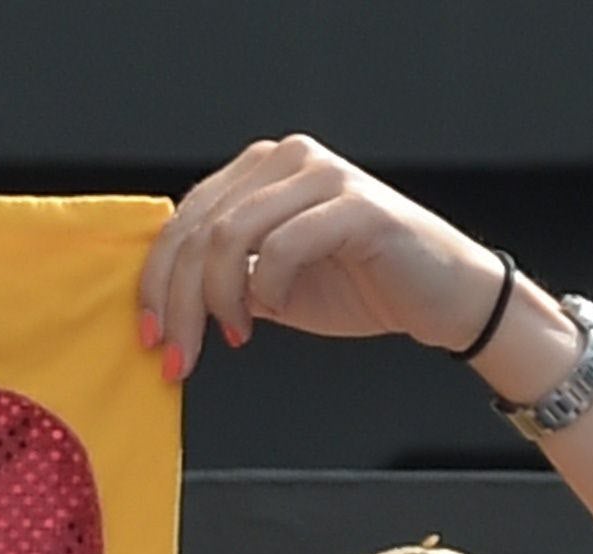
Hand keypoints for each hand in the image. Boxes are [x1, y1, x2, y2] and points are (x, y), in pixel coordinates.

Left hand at [138, 137, 508, 384]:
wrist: (440, 297)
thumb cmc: (361, 285)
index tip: (152, 336)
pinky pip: (282, 246)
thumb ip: (224, 280)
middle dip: (177, 301)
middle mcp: (288, 158)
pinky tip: (276, 310)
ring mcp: (322, 176)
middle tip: (177, 355)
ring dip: (217, 299)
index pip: (185, 218)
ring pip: (230, 236)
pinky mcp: (354, 206)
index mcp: (261, 170)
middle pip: (199, 228)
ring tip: (233, 335)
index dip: (156, 280)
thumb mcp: (271, 286)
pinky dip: (269, 288)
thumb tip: (165, 306)